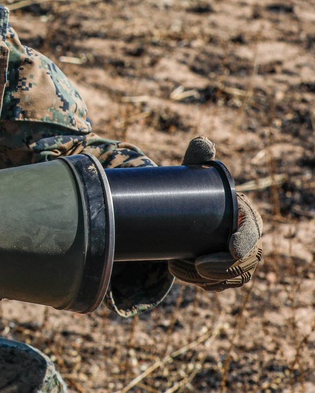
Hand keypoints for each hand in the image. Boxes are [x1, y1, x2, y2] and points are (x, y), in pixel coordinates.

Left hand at [168, 136, 263, 290]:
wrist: (188, 212)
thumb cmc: (195, 192)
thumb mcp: (194, 175)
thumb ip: (198, 158)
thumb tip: (204, 143)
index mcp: (245, 214)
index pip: (252, 231)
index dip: (244, 241)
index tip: (230, 248)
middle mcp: (247, 239)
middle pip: (245, 261)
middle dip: (223, 267)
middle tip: (195, 264)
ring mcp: (237, 258)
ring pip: (233, 276)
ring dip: (208, 278)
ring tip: (177, 266)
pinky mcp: (225, 272)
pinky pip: (222, 285)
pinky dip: (207, 285)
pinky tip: (190, 279)